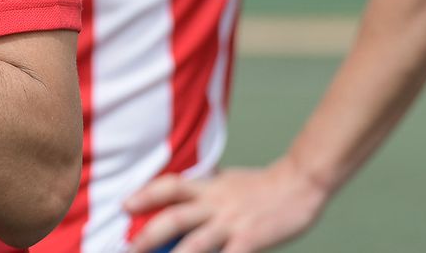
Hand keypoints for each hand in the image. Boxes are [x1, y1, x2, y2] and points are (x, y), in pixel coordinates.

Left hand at [124, 159, 329, 252]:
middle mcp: (215, 204)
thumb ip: (207, 187)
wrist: (300, 182)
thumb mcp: (229, 180)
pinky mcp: (251, 240)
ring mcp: (232, 223)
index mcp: (209, 187)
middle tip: (128, 248)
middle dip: (148, 235)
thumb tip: (184, 188)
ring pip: (196, 243)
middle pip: (174, 217)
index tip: (125, 205)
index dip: (145, 194)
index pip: (170, 187)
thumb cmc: (264, 184)